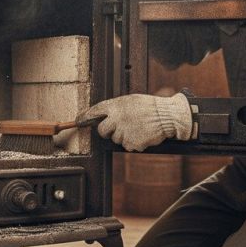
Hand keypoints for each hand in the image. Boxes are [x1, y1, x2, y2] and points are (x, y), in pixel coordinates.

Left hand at [76, 93, 192, 151]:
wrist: (167, 116)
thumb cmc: (150, 107)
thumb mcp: (131, 101)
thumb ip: (116, 107)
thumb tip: (103, 115)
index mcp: (116, 106)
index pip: (94, 111)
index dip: (85, 117)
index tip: (78, 121)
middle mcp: (117, 118)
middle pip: (102, 130)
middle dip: (107, 131)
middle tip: (118, 128)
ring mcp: (123, 132)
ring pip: (116, 139)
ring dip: (124, 136)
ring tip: (137, 128)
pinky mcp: (131, 143)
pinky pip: (127, 146)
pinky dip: (134, 142)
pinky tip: (142, 134)